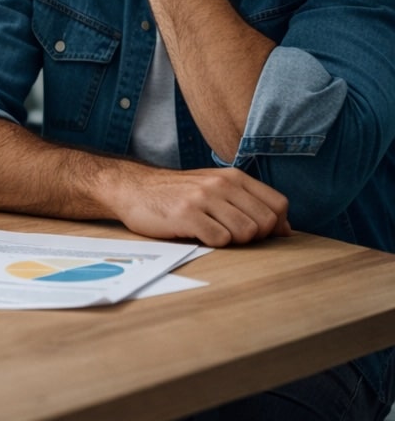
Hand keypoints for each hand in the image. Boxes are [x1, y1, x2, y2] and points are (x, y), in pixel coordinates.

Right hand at [104, 162, 289, 246]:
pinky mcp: (187, 214)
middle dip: (253, 236)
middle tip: (229, 233)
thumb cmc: (177, 194)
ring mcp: (204, 198)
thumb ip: (248, 202)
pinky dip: (212, 243)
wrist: (133, 189)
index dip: (274, 225)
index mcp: (233, 177)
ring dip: (233, 241)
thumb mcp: (215, 188)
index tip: (255, 231)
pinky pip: (220, 239)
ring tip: (212, 232)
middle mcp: (221, 184)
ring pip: (246, 232)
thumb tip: (286, 229)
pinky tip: (196, 234)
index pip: (278, 205)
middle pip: (265, 222)